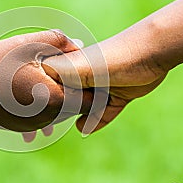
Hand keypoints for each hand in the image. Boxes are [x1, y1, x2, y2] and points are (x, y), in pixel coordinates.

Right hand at [0, 30, 93, 139]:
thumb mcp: (25, 44)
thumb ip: (57, 40)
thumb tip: (79, 44)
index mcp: (54, 98)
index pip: (90, 98)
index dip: (93, 85)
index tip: (89, 72)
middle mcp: (46, 117)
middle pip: (75, 107)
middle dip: (77, 91)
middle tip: (75, 73)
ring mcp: (32, 125)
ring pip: (59, 114)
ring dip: (60, 99)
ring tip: (53, 81)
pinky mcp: (20, 127)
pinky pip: (40, 120)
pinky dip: (43, 108)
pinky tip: (35, 96)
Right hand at [43, 35, 166, 133]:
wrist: (150, 52)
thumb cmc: (109, 58)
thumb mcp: (77, 69)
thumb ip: (59, 80)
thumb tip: (41, 100)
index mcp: (70, 67)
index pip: (51, 89)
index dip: (41, 103)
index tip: (33, 118)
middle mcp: (84, 76)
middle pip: (69, 100)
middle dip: (60, 113)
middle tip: (47, 131)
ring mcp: (101, 87)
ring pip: (86, 108)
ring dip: (79, 117)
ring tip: (65, 128)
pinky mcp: (118, 96)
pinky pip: (104, 113)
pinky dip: (97, 120)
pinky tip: (85, 128)